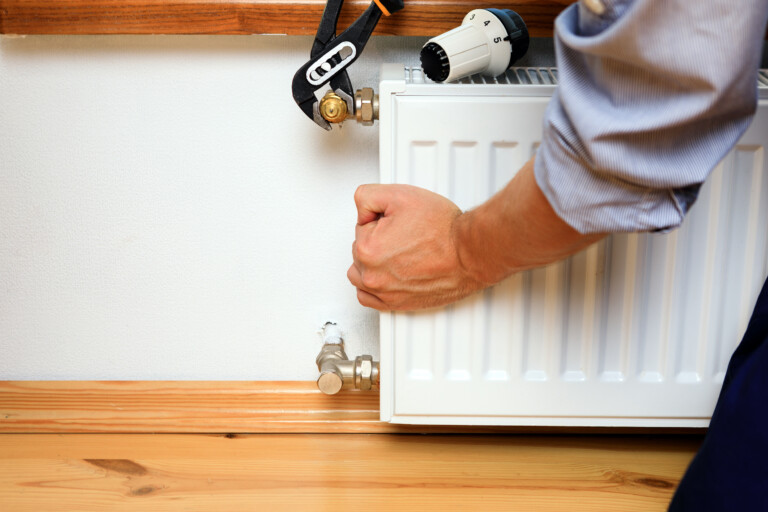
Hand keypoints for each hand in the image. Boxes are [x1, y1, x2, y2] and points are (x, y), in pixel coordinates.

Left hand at [347, 184, 484, 310]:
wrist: (470, 253)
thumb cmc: (444, 229)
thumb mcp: (400, 195)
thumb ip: (367, 196)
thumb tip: (360, 211)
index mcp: (368, 248)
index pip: (360, 228)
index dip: (379, 221)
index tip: (399, 223)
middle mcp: (373, 274)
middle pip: (360, 251)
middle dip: (376, 241)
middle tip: (403, 235)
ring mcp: (384, 292)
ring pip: (360, 274)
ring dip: (371, 263)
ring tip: (395, 253)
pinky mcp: (396, 304)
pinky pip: (368, 298)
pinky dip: (373, 286)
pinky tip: (387, 274)